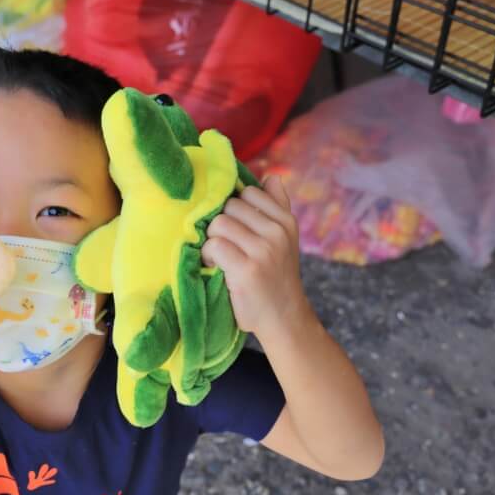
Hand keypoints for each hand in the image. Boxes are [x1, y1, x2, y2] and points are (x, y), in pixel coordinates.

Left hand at [201, 174, 309, 335]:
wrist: (283, 318)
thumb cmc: (275, 276)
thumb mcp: (284, 240)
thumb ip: (277, 207)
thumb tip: (270, 176)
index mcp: (286, 221)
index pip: (249, 193)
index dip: (234, 210)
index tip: (237, 230)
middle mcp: (277, 232)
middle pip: (230, 206)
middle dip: (221, 225)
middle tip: (226, 246)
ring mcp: (264, 250)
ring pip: (219, 223)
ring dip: (212, 241)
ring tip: (220, 256)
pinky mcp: (247, 269)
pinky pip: (214, 245)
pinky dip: (208, 255)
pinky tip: (216, 267)